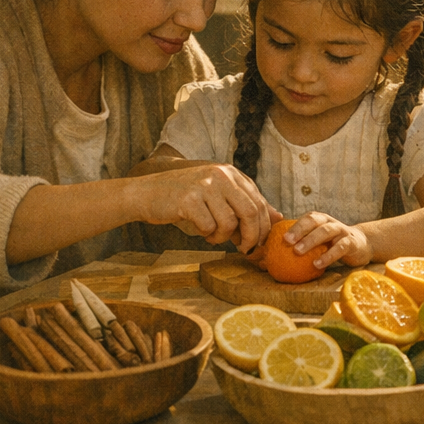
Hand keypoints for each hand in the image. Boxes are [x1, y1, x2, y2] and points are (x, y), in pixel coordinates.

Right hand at [133, 164, 278, 252]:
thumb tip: (278, 216)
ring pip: (229, 222)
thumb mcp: (218, 195)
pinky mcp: (188, 199)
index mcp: (231, 174)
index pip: (258, 202)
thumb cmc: (185, 197)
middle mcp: (221, 176)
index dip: (263, 226)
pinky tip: (200, 231)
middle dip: (251, 236)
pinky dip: (207, 235)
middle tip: (245, 249)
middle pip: (250, 212)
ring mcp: (205, 186)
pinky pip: (208, 226)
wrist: (145, 193)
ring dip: (223, 237)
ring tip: (213, 236)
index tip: (259, 242)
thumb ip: (246, 204)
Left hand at [281, 210, 372, 268]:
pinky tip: (317, 264)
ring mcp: (342, 232)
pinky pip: (340, 247)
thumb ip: (299, 245)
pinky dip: (328, 255)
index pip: (307, 219)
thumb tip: (268, 257)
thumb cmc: (332, 244)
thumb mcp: (318, 241)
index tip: (282, 237)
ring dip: (311, 240)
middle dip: (300, 230)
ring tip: (298, 252)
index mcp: (321, 220)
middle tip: (287, 242)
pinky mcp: (352, 243)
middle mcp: (331, 223)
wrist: (361, 244)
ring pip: (326, 231)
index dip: (295, 226)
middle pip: (315, 222)